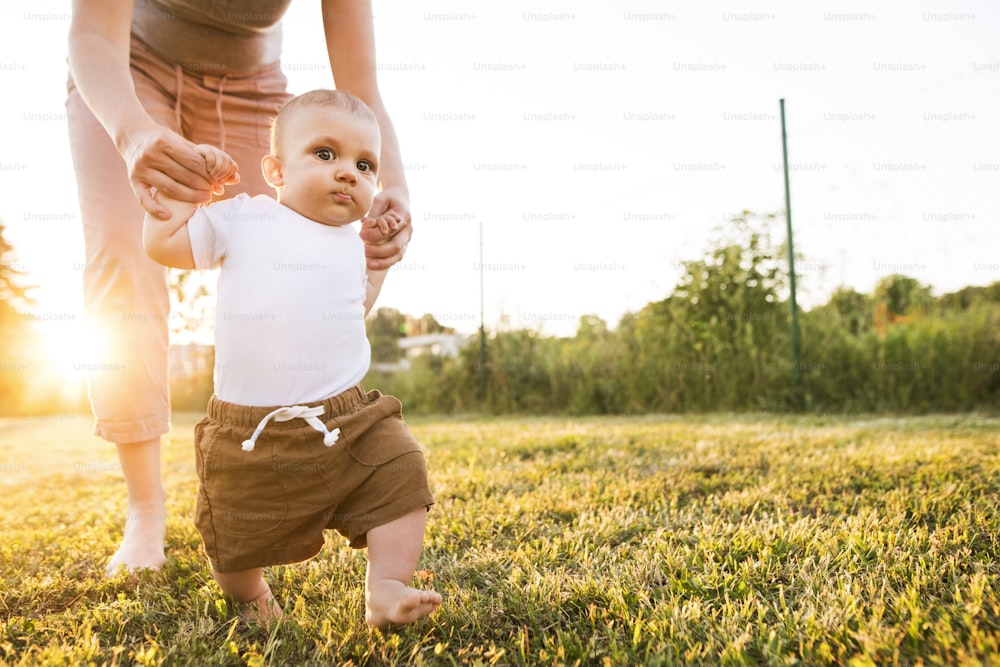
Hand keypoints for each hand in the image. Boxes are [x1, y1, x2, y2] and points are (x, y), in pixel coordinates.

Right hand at [123, 126, 238, 218]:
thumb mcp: (181, 142)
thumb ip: (202, 158)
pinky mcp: (133, 180)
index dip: (208, 173)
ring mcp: (141, 169)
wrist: (132, 135)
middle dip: (202, 185)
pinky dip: (155, 209)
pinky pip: (144, 199)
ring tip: (204, 199)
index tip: (217, 181)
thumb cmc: (164, 141)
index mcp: (164, 142)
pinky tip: (168, 216)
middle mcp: (151, 155)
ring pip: (169, 189)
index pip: (194, 162)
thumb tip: (230, 178)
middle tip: (213, 191)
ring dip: (190, 197)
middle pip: (184, 176)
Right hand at [196, 144, 239, 196]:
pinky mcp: (203, 149)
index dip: (229, 176)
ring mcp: (212, 150)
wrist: (184, 163)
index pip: (234, 167)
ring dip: (218, 171)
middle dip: (224, 175)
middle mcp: (219, 154)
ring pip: (224, 160)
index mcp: (224, 161)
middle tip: (216, 180)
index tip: (221, 182)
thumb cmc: (198, 175)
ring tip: (212, 177)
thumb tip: (221, 191)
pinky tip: (206, 170)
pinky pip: (212, 158)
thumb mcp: (211, 182)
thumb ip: (218, 184)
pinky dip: (211, 166)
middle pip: (230, 163)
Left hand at [360, 187, 411, 269]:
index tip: (360, 234)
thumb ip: (374, 213)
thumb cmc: (387, 199)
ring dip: (383, 261)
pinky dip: (385, 262)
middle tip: (362, 250)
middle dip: (378, 251)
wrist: (400, 199)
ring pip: (398, 255)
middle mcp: (408, 229)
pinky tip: (372, 264)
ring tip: (369, 265)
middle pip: (396, 246)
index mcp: (405, 216)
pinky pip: (396, 257)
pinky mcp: (403, 244)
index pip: (390, 230)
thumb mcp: (380, 200)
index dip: (375, 234)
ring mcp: (407, 238)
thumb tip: (365, 226)